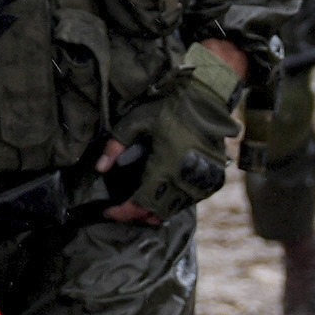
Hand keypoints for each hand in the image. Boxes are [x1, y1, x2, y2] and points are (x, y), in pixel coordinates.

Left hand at [96, 39, 251, 221]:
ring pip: (175, 209)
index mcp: (167, 165)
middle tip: (121, 209)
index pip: (142, 203)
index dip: (123, 212)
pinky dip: (174, 204)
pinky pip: (191, 201)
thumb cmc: (170, 107)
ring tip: (139, 207)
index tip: (109, 211)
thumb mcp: (137, 121)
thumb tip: (100, 168)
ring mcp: (203, 180)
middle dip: (137, 215)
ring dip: (156, 212)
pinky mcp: (214, 178)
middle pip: (158, 212)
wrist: (208, 99)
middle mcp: (186, 178)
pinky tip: (163, 198)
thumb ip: (116, 145)